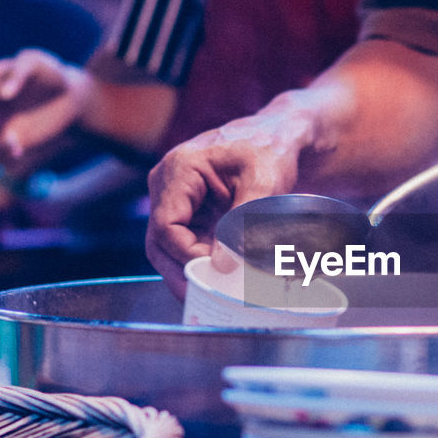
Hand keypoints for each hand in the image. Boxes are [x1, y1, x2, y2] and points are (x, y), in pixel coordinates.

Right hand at [0, 49, 93, 163]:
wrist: (72, 97)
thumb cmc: (50, 73)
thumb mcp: (34, 62)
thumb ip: (18, 73)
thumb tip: (2, 95)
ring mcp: (0, 128)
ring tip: (10, 138)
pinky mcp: (15, 144)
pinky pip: (1, 158)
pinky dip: (5, 156)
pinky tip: (18, 149)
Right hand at [145, 96, 317, 297]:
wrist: (279, 137)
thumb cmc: (270, 149)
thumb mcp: (264, 181)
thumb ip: (243, 222)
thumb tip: (224, 265)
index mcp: (180, 169)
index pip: (166, 226)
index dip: (187, 255)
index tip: (216, 270)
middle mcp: (168, 184)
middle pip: (159, 242)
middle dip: (180, 274)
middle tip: (203, 300)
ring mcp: (176, 200)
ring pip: (168, 248)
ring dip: (189, 272)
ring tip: (211, 296)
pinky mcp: (189, 212)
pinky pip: (185, 244)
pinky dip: (200, 263)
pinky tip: (218, 281)